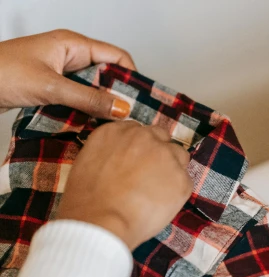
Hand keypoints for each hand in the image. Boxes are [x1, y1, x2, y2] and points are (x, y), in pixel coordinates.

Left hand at [0, 30, 135, 118]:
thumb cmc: (2, 73)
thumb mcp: (51, 87)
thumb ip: (89, 99)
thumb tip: (123, 109)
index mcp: (73, 44)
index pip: (117, 57)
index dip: (133, 78)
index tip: (142, 102)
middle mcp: (70, 56)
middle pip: (108, 75)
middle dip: (120, 95)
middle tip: (132, 119)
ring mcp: (60, 73)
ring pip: (94, 90)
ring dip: (103, 106)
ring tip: (115, 126)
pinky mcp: (52, 89)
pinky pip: (79, 99)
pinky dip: (87, 112)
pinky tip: (93, 126)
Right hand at [56, 121, 191, 249]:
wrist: (102, 220)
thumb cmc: (87, 200)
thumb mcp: (89, 163)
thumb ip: (111, 153)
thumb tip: (124, 161)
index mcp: (116, 131)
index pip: (138, 131)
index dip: (140, 148)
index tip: (137, 161)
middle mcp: (144, 136)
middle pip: (161, 138)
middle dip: (158, 153)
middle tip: (150, 176)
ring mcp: (166, 155)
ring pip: (178, 156)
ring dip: (172, 168)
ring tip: (158, 191)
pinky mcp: (182, 178)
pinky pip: (184, 182)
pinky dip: (176, 192)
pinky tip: (161, 205)